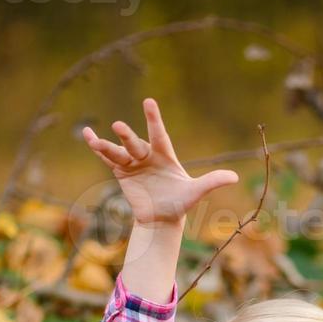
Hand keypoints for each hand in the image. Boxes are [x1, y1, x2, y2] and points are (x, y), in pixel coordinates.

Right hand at [82, 97, 238, 226]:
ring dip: (107, 144)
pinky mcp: (121, 172)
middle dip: (128, 136)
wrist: (162, 218)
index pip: (159, 135)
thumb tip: (235, 177)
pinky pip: (108, 158)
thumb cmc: (180, 203)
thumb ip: (212, 182)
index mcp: (164, 155)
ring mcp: (133, 163)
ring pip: (118, 151)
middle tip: (119, 126)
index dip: (154, 120)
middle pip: (136, 143)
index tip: (149, 103)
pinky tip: (87, 136)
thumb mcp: (196, 193)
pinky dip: (98, 148)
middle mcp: (147, 155)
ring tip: (92, 138)